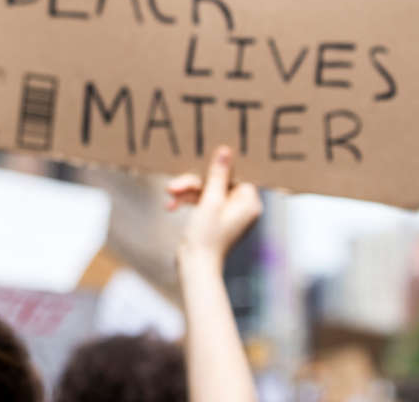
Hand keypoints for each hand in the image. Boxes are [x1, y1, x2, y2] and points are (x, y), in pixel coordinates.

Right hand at [166, 145, 261, 267]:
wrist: (195, 267)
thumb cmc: (206, 236)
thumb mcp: (211, 200)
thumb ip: (218, 174)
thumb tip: (226, 151)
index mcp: (249, 203)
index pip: (236, 174)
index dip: (219, 166)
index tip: (204, 158)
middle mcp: (242, 207)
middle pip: (218, 182)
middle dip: (194, 183)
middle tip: (174, 185)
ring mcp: (228, 213)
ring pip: (206, 191)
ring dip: (186, 192)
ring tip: (169, 194)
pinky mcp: (214, 219)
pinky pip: (202, 202)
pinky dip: (187, 202)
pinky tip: (171, 206)